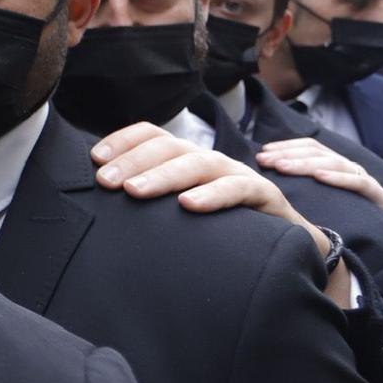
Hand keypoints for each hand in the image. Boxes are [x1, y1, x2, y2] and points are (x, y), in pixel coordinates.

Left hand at [93, 124, 350, 303]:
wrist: (288, 248)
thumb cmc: (222, 229)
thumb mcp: (181, 213)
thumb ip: (151, 205)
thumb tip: (100, 208)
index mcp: (186, 160)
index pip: (152, 135)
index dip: (123, 141)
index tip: (95, 159)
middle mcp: (209, 161)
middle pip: (169, 146)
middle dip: (133, 161)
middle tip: (106, 182)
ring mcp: (237, 174)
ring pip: (198, 163)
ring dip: (163, 176)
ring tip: (135, 191)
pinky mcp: (264, 195)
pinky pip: (238, 188)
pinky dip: (212, 195)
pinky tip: (189, 205)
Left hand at [255, 138, 382, 219]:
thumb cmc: (346, 228)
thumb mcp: (320, 206)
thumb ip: (301, 192)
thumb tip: (264, 183)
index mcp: (338, 169)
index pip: (312, 148)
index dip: (287, 147)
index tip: (264, 151)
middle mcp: (352, 171)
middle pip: (319, 153)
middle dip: (289, 154)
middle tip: (265, 159)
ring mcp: (367, 183)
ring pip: (336, 163)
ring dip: (306, 164)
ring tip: (283, 167)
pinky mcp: (382, 199)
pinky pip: (360, 184)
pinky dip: (340, 178)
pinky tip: (320, 177)